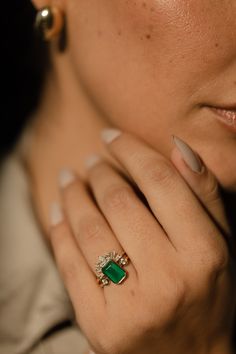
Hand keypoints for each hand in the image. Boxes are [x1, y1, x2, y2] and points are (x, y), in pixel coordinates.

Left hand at [49, 129, 235, 353]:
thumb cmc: (207, 293)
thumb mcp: (221, 244)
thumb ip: (205, 196)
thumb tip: (178, 148)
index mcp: (205, 254)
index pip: (162, 182)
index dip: (131, 150)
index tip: (111, 135)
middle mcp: (169, 279)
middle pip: (120, 203)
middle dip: (99, 171)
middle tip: (91, 160)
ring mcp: (130, 307)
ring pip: (89, 230)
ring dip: (73, 195)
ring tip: (70, 179)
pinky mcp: (100, 327)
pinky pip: (70, 264)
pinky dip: (59, 229)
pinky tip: (59, 211)